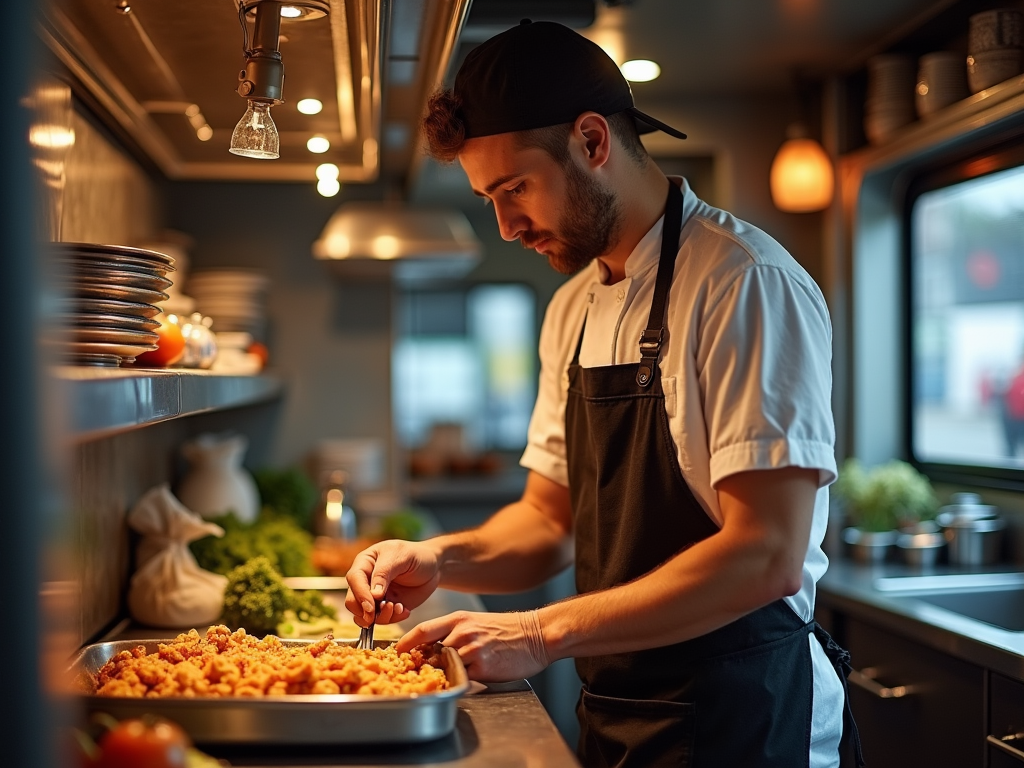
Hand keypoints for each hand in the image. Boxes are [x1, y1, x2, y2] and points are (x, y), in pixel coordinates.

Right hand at [344, 539, 440, 626]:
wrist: (433, 567)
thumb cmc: (416, 555)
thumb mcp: (401, 556)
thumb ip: (384, 572)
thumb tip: (373, 594)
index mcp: (365, 563)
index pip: (354, 579)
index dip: (360, 594)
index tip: (371, 606)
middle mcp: (366, 581)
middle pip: (352, 601)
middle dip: (365, 611)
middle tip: (380, 612)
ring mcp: (375, 597)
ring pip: (364, 615)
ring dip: (381, 617)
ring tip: (398, 608)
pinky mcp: (385, 608)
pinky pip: (381, 620)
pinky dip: (392, 619)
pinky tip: (405, 610)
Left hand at [396, 610, 549, 682]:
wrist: (536, 635)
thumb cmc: (506, 630)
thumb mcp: (476, 622)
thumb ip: (454, 632)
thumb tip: (433, 649)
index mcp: (459, 619)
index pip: (423, 630)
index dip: (406, 643)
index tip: (395, 652)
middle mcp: (463, 633)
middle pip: (430, 652)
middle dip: (421, 664)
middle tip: (413, 673)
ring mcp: (472, 650)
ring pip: (445, 667)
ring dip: (441, 675)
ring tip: (442, 678)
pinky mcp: (483, 667)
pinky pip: (463, 679)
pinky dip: (460, 682)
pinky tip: (464, 681)